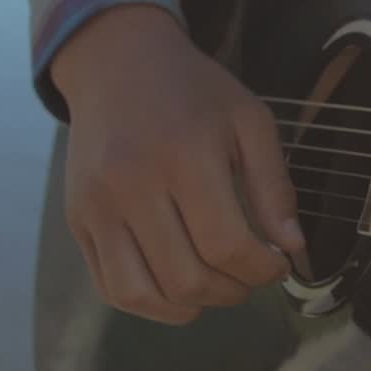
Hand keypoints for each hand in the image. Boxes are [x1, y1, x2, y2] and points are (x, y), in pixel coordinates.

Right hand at [53, 5, 304, 324]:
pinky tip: (179, 286)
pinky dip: (150, 303)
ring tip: (218, 285)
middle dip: (234, 291)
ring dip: (192, 306)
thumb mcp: (251, 122)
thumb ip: (275, 186)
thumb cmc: (195, 93)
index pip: (226, 245)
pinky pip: (110, 287)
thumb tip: (292, 247)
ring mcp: (97, 208)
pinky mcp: (78, 221)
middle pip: (187, 278)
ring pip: (142, 295)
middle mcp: (131, 186)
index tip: (278, 263)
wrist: (118, 65)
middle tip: (251, 275)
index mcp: (184, 157)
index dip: (262, 270)